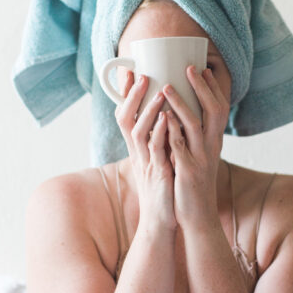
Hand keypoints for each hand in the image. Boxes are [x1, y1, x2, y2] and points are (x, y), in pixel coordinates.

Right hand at [115, 70, 176, 232]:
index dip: (126, 93)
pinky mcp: (157, 175)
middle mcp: (137, 153)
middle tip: (142, 74)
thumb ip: (158, 139)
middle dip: (132, 96)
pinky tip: (166, 121)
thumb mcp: (157, 160)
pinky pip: (156, 152)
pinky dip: (160, 135)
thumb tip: (165, 117)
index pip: (126, 115)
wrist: (160, 222)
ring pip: (138, 133)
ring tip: (158, 91)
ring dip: (147, 111)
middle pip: (125, 119)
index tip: (130, 69)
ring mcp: (146, 164)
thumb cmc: (162, 190)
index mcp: (138, 147)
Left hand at [162, 66, 229, 229]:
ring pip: (195, 126)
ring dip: (182, 104)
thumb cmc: (192, 185)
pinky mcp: (187, 172)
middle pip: (214, 111)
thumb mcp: (197, 157)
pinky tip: (163, 117)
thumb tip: (179, 115)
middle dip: (202, 88)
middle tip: (190, 68)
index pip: (220, 109)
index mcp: (214, 142)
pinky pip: (180, 148)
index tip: (204, 68)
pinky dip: (173, 131)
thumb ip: (191, 137)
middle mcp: (211, 148)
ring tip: (166, 87)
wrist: (197, 217)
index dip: (213, 88)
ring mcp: (201, 160)